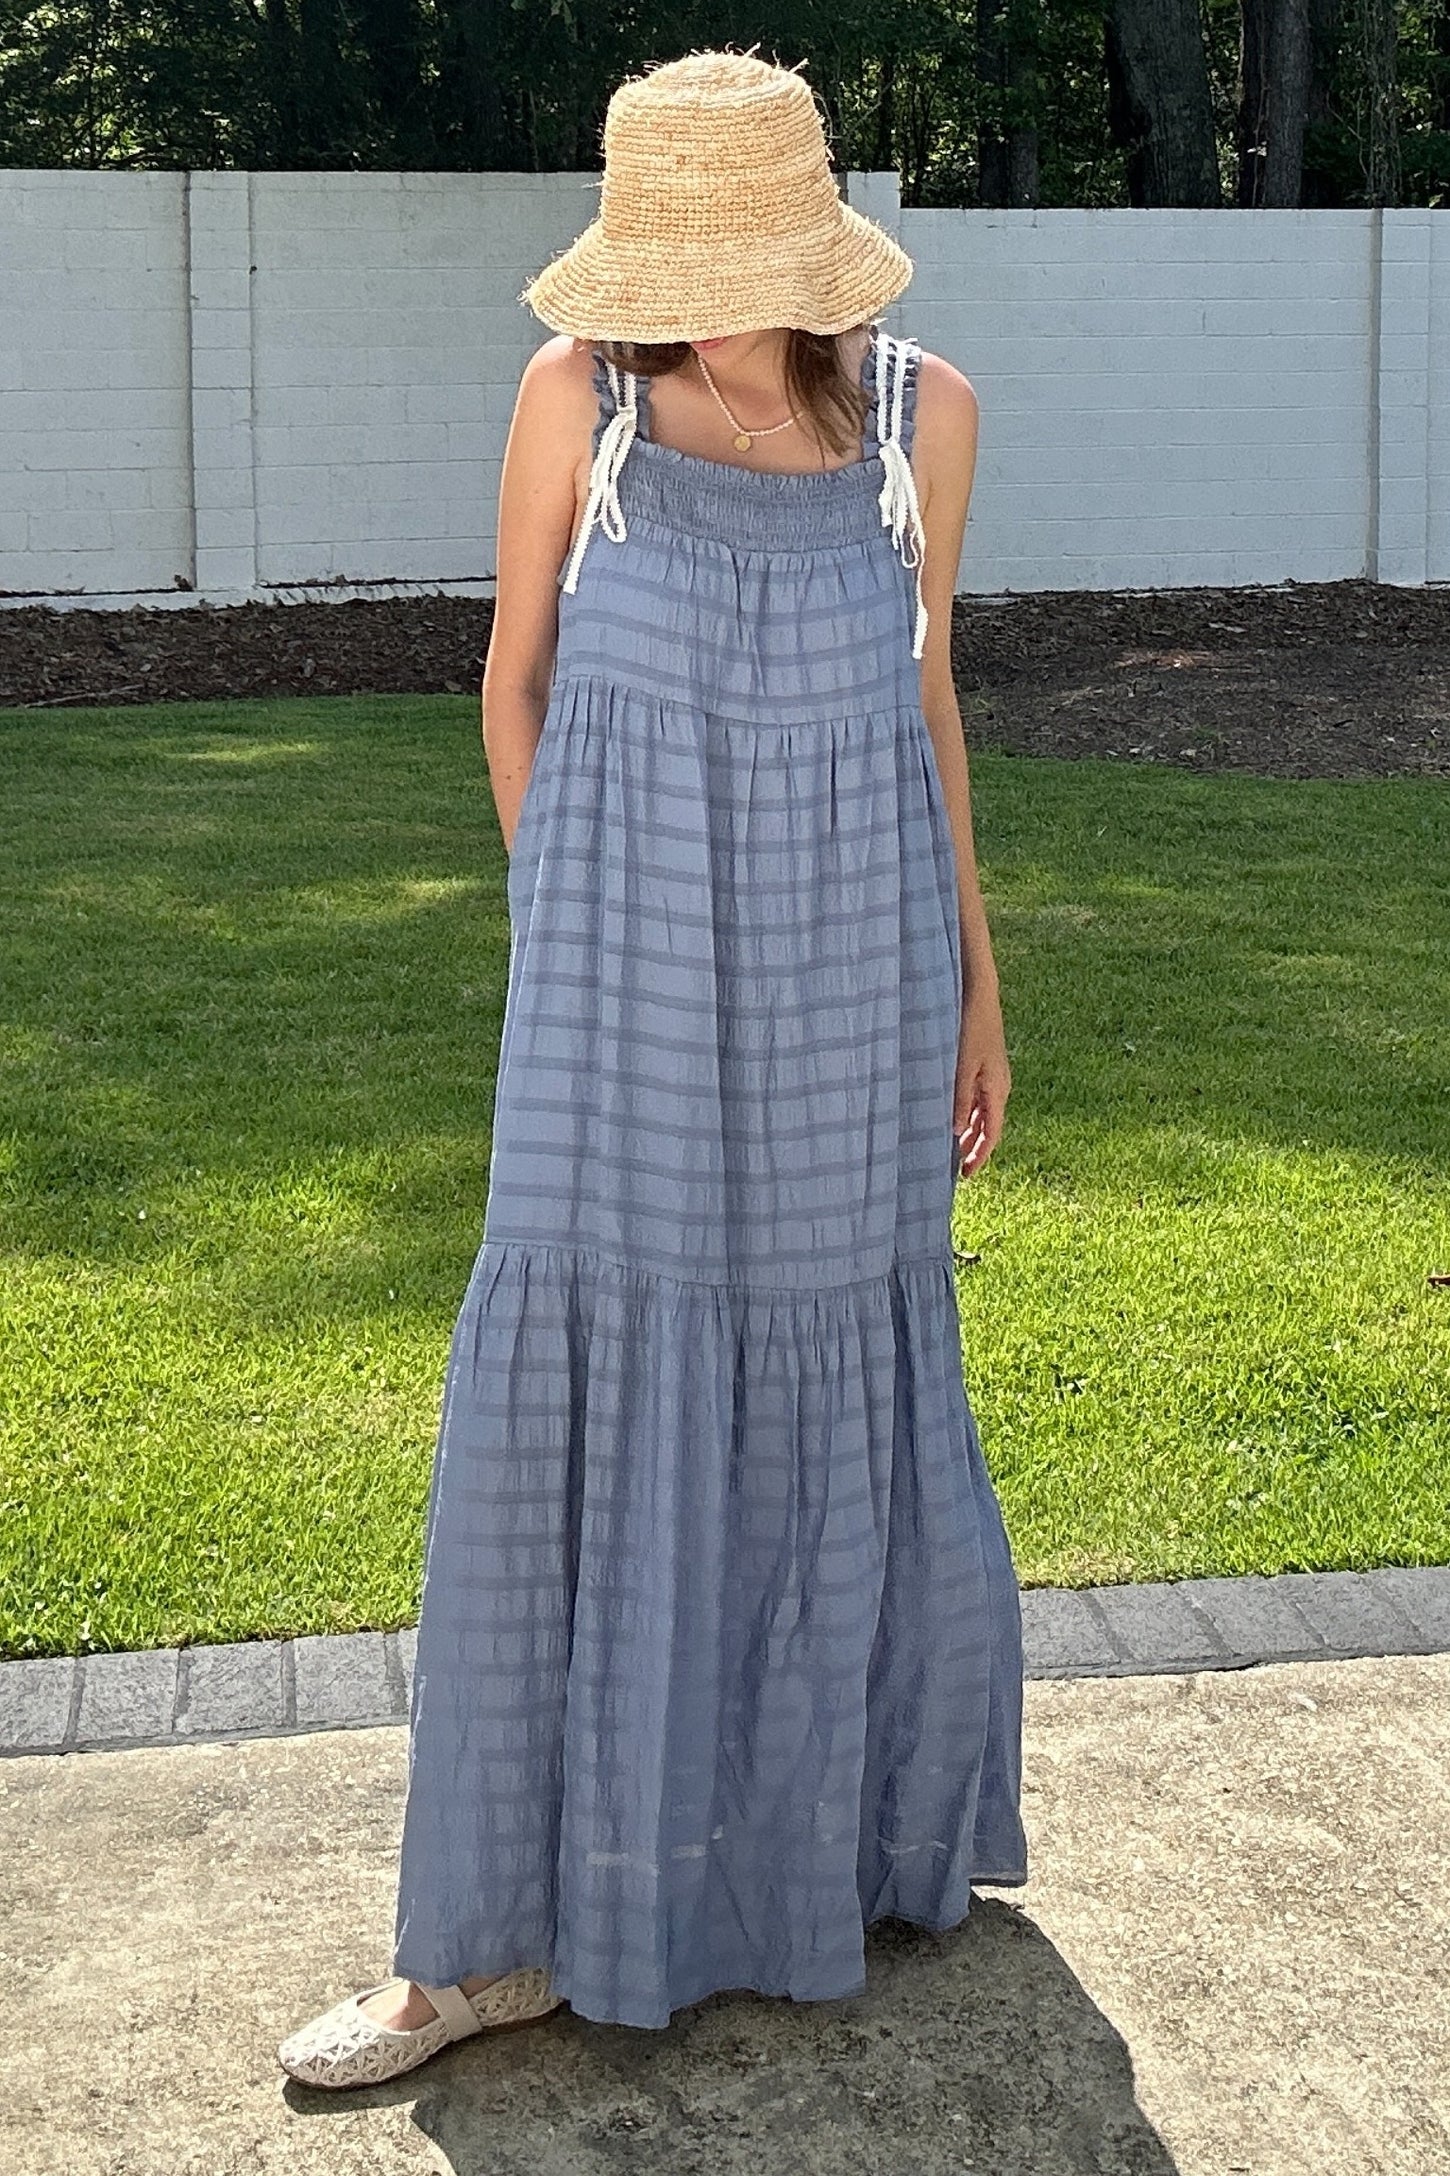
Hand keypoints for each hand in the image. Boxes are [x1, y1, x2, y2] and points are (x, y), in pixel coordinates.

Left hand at [953, 986, 1010, 1181]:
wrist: (980, 993)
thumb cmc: (971, 1026)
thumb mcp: (961, 1065)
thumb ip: (958, 1098)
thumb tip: (954, 1131)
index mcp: (997, 1090)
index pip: (992, 1133)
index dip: (979, 1156)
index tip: (965, 1174)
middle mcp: (998, 1087)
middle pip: (987, 1127)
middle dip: (972, 1148)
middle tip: (954, 1168)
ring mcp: (991, 1077)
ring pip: (981, 1114)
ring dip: (967, 1132)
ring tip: (948, 1148)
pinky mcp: (983, 1067)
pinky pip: (976, 1099)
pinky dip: (965, 1114)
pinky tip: (949, 1118)